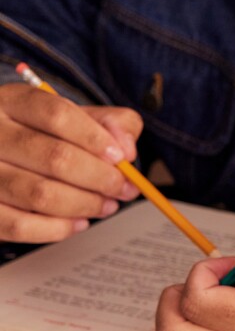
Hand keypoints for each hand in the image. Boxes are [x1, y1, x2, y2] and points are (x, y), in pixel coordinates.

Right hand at [0, 83, 141, 242]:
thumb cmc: (42, 136)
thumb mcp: (74, 117)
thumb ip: (110, 123)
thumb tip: (126, 148)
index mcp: (13, 102)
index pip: (58, 115)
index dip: (96, 138)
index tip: (121, 158)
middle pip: (55, 157)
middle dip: (101, 178)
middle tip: (124, 189)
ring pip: (40, 194)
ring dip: (85, 205)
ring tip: (106, 205)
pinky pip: (19, 225)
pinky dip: (57, 229)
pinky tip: (79, 222)